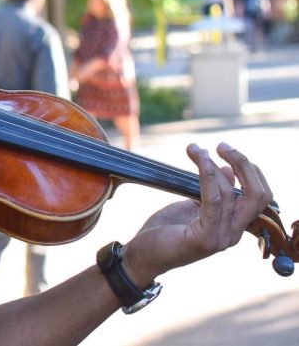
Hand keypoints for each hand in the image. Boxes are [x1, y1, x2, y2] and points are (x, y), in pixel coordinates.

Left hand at [120, 142, 272, 285]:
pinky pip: (213, 202)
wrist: (143, 256)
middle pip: (256, 195)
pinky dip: (207, 177)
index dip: (249, 170)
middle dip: (243, 164)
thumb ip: (212, 192)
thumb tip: (227, 170)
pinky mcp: (206, 239)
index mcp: (233, 226)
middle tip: (221, 146)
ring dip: (213, 165)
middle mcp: (233, 234)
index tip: (226, 151)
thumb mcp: (192, 206)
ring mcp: (221, 238)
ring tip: (195, 149)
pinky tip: (200, 161)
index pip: (259, 196)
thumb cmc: (165, 231)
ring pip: (231, 194)